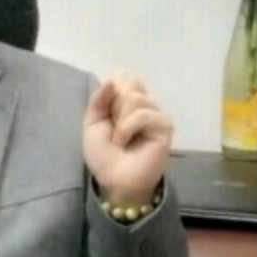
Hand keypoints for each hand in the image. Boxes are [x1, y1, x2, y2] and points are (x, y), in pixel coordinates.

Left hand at [83, 75, 172, 205]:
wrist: (113, 179)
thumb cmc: (103, 155)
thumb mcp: (92, 123)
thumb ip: (98, 99)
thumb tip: (111, 79)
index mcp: (127, 101)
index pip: (123, 77)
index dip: (111, 92)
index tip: (105, 113)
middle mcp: (144, 104)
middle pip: (129, 84)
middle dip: (114, 108)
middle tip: (113, 129)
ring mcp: (156, 114)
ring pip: (134, 99)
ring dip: (119, 123)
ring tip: (119, 140)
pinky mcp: (165, 126)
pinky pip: (144, 114)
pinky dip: (127, 128)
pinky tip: (125, 143)